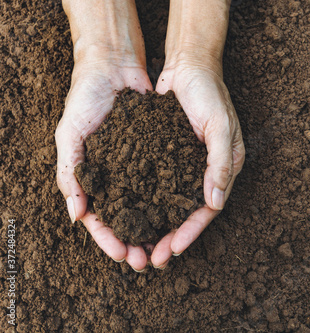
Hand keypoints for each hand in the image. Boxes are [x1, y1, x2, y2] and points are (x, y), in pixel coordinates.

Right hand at [56, 58, 153, 269]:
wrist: (115, 67)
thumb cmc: (86, 98)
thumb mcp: (70, 134)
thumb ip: (69, 172)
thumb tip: (76, 215)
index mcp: (91, 176)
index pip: (98, 217)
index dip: (108, 239)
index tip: (122, 255)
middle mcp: (115, 175)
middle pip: (125, 218)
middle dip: (134, 241)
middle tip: (146, 261)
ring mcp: (136, 166)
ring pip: (146, 205)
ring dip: (154, 227)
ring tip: (165, 246)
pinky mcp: (157, 153)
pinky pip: (163, 181)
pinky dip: (168, 199)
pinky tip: (179, 214)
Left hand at [150, 64, 244, 267]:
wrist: (188, 66)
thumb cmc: (209, 93)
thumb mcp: (220, 126)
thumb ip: (221, 163)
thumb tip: (216, 203)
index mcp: (224, 168)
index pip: (208, 208)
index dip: (192, 231)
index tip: (174, 249)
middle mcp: (206, 171)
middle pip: (189, 212)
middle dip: (173, 237)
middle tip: (154, 258)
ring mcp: (186, 164)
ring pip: (172, 203)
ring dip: (159, 225)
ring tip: (141, 245)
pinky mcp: (168, 156)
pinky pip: (160, 184)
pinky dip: (149, 201)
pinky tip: (133, 213)